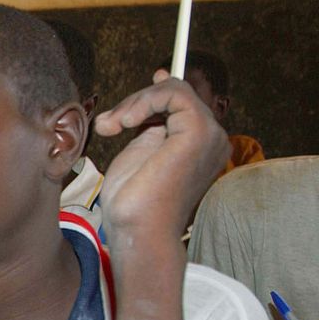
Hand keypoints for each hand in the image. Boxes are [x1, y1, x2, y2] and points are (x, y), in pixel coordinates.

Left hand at [92, 71, 229, 243]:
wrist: (137, 228)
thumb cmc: (134, 201)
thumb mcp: (139, 152)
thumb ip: (148, 124)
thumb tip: (147, 97)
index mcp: (199, 144)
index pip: (184, 104)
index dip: (160, 91)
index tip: (139, 91)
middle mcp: (212, 138)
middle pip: (176, 94)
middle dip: (136, 102)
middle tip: (107, 125)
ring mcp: (210, 135)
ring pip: (173, 91)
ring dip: (135, 102)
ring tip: (111, 126)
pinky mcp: (199, 132)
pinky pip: (174, 94)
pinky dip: (144, 101)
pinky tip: (126, 123)